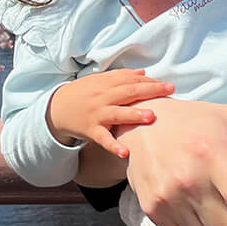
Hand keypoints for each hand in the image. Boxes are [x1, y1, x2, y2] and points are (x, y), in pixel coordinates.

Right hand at [46, 69, 173, 155]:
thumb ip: (121, 76)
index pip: (131, 80)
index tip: (167, 85)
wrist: (57, 108)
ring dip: (134, 115)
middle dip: (150, 91)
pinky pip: (103, 139)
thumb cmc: (83, 93)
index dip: (150, 81)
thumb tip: (144, 73)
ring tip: (151, 116)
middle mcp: (103, 98)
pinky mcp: (91, 130)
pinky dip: (113, 146)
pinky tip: (126, 152)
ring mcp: (97, 114)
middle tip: (169, 90)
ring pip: (118, 114)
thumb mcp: (99, 81)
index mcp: (107, 84)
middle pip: (128, 92)